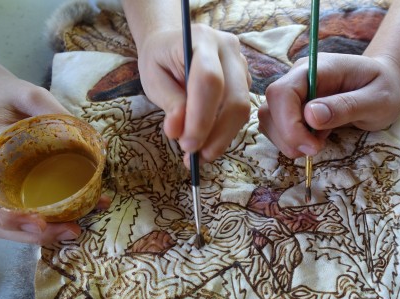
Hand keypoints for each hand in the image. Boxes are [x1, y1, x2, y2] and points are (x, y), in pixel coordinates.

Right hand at [0, 74, 109, 244]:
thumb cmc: (8, 97)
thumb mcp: (28, 93)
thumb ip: (51, 108)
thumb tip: (90, 137)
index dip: (1, 216)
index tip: (36, 221)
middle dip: (31, 235)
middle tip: (70, 230)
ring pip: (7, 227)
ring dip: (41, 236)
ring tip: (75, 229)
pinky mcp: (9, 193)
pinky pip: (21, 217)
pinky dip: (46, 224)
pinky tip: (76, 218)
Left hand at [137, 24, 251, 164]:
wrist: (172, 43)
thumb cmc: (160, 59)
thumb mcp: (153, 78)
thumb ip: (169, 103)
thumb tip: (178, 132)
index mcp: (202, 40)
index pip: (210, 80)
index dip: (201, 118)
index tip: (187, 146)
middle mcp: (229, 50)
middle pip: (234, 99)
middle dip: (216, 135)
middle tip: (194, 156)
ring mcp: (242, 65)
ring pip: (241, 110)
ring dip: (221, 139)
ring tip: (198, 155)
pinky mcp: (245, 81)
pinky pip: (240, 114)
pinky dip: (224, 133)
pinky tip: (207, 142)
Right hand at [258, 53, 399, 158]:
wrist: (382, 84)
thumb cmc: (383, 88)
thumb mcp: (377, 99)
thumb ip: (346, 106)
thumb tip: (311, 116)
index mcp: (316, 68)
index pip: (283, 92)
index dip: (289, 123)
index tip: (312, 146)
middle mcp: (297, 77)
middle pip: (270, 108)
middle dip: (288, 136)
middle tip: (315, 149)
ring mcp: (292, 92)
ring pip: (269, 119)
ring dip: (286, 141)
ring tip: (315, 145)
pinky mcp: (290, 107)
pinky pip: (276, 126)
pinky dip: (288, 141)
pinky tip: (312, 140)